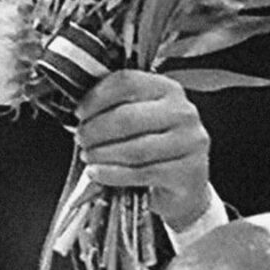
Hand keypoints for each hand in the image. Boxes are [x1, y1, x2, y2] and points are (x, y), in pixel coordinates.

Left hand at [75, 72, 213, 230]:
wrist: (185, 187)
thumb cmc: (157, 150)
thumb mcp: (143, 120)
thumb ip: (119, 108)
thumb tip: (81, 111)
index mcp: (169, 89)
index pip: (127, 83)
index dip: (97, 97)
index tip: (80, 112)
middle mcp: (183, 112)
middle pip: (128, 117)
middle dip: (96, 130)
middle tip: (81, 138)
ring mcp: (189, 143)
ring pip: (134, 148)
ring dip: (102, 153)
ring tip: (88, 156)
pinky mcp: (188, 172)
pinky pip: (141, 173)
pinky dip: (112, 174)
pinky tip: (97, 173)